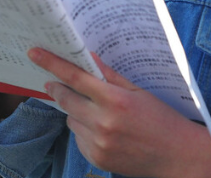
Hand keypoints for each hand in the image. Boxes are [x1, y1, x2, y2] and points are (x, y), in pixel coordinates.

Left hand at [29, 48, 207, 177]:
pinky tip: (103, 130)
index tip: (35, 53)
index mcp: (116, 100)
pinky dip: (84, 130)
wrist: (175, 155)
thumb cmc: (161, 119)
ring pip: (71, 120)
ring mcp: (98, 143)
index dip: (53, 64)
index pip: (76, 77)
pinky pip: (78, 138)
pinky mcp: (96, 158)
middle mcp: (103, 122)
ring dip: (75, 111)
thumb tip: (90, 58)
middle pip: (66, 99)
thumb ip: (111, 77)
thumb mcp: (139, 92)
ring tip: (97, 112)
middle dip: (58, 88)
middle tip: (53, 83)